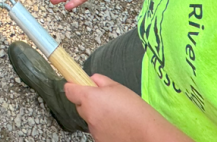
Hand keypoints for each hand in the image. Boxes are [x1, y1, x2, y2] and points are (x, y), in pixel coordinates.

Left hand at [65, 75, 186, 141]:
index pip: (69, 90)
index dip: (73, 86)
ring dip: (98, 116)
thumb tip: (91, 80)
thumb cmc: (135, 109)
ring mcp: (93, 130)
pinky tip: (118, 126)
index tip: (77, 84)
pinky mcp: (99, 141)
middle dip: (89, 102)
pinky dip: (104, 128)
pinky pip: (97, 130)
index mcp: (90, 98)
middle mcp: (88, 115)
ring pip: (90, 119)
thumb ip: (100, 81)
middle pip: (80, 106)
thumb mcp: (117, 87)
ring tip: (116, 115)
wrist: (147, 134)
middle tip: (105, 101)